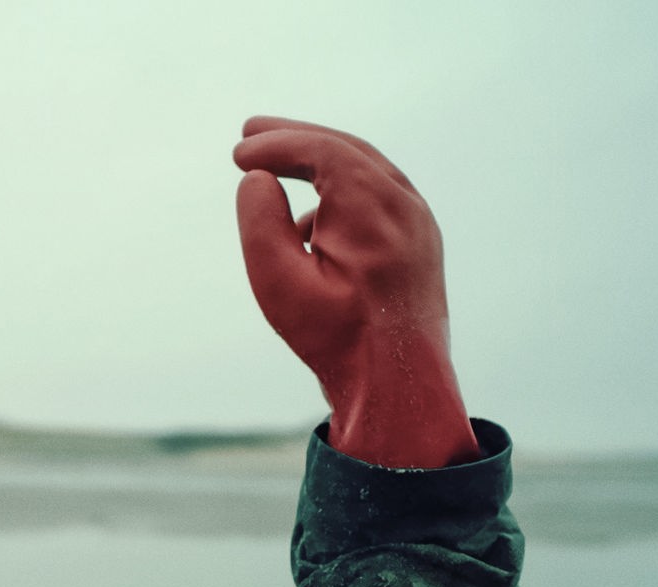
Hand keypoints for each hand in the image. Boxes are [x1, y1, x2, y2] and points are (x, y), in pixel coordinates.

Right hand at [235, 117, 479, 468]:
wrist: (399, 384)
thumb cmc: (335, 338)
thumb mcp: (278, 282)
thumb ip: (260, 222)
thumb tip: (258, 179)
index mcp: (373, 204)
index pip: (320, 150)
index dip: (275, 143)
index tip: (237, 153)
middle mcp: (404, 203)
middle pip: (345, 149)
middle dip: (296, 138)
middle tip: (251, 131)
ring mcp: (418, 222)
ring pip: (365, 170)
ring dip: (319, 162)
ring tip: (277, 170)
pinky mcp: (420, 244)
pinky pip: (378, 199)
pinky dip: (339, 194)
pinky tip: (308, 226)